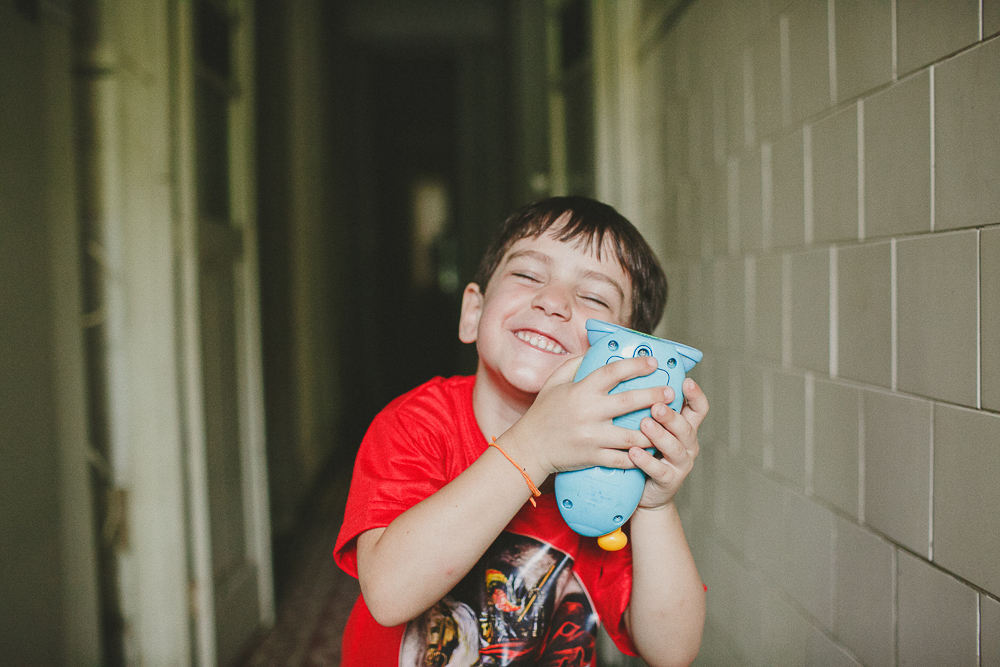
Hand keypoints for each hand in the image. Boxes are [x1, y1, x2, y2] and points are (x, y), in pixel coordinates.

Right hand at [500, 354, 673, 479]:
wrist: (530, 447)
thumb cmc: (543, 412)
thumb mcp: (555, 382)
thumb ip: (576, 363)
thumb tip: (596, 349)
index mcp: (580, 390)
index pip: (612, 372)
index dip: (635, 365)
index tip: (653, 362)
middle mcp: (588, 412)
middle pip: (629, 402)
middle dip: (654, 395)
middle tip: (671, 392)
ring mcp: (592, 437)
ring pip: (632, 435)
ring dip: (653, 430)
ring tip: (666, 423)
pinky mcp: (593, 457)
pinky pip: (622, 458)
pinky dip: (639, 456)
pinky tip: (651, 450)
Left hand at [630, 378, 708, 510]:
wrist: (646, 493)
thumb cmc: (647, 453)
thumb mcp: (652, 429)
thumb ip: (650, 407)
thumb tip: (636, 375)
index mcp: (686, 427)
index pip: (698, 408)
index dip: (695, 395)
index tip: (686, 382)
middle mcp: (688, 444)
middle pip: (686, 427)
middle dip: (672, 415)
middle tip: (656, 405)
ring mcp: (681, 464)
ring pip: (675, 447)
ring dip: (660, 435)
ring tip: (644, 424)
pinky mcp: (669, 481)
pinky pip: (659, 470)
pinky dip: (646, 461)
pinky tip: (634, 452)